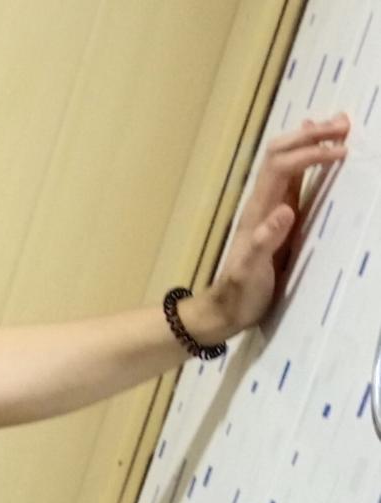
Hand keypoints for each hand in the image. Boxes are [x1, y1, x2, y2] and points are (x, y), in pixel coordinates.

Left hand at [203, 112, 350, 337]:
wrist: (224, 312)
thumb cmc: (238, 296)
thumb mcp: (250, 273)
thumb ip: (264, 242)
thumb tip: (286, 210)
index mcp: (258, 212)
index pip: (282, 168)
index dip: (309, 154)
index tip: (341, 151)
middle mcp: (262, 204)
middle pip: (281, 155)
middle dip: (310, 136)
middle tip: (344, 124)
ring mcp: (270, 211)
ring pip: (286, 163)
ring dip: (310, 141)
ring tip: (339, 126)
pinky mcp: (279, 221)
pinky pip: (293, 182)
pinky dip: (308, 162)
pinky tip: (318, 154)